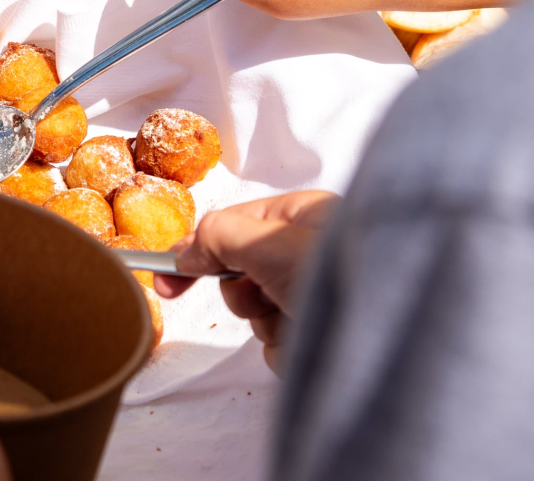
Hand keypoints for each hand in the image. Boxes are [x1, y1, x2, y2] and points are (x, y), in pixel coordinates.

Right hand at [155, 190, 338, 371]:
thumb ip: (218, 236)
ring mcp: (318, 295)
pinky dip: (289, 347)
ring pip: (260, 315)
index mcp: (301, 216)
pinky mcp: (324, 333)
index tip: (164, 278)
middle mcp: (310, 253)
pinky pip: (281, 345)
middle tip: (262, 296)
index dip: (195, 252)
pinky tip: (313, 339)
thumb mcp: (268, 241)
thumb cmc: (344, 269)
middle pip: (241, 276)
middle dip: (245, 294)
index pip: (231, 228)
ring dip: (269, 323)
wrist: (399, 330)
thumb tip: (187, 252)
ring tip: (301, 318)